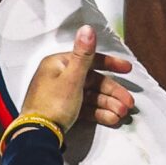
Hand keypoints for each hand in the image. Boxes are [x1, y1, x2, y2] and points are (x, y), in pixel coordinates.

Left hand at [19, 24, 136, 139]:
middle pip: (93, 81)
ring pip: (91, 96)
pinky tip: (112, 119)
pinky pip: (85, 108)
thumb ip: (83, 54)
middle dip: (113, 93)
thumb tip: (87, 28)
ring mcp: (61, 96)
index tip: (128, 69)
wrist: (37, 136)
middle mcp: (59, 77)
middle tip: (129, 103)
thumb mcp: (72, 78)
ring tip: (122, 114)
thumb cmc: (53, 104)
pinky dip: (99, 113)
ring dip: (108, 104)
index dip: (111, 64)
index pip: (90, 60)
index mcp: (59, 65)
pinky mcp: (63, 111)